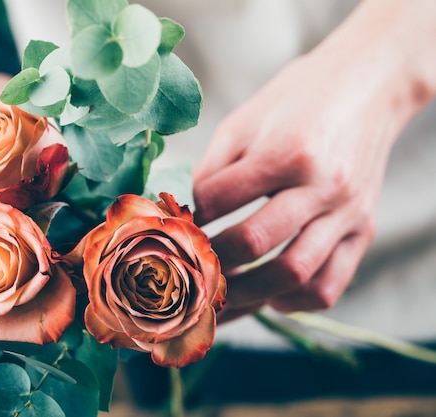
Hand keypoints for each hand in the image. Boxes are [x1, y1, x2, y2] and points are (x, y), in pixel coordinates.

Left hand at [193, 0, 435, 320]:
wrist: (367, 86)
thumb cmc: (297, 101)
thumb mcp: (244, 123)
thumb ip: (212, 171)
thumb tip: (182, 215)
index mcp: (286, 151)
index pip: (219, 198)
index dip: (189, 215)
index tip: (177, 226)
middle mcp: (322, 185)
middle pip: (255, 242)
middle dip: (213, 261)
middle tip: (192, 267)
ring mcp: (348, 212)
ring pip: (295, 274)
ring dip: (249, 293)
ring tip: (223, 294)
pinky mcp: (365, 230)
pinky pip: (330, 285)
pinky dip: (295, 300)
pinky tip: (271, 295)